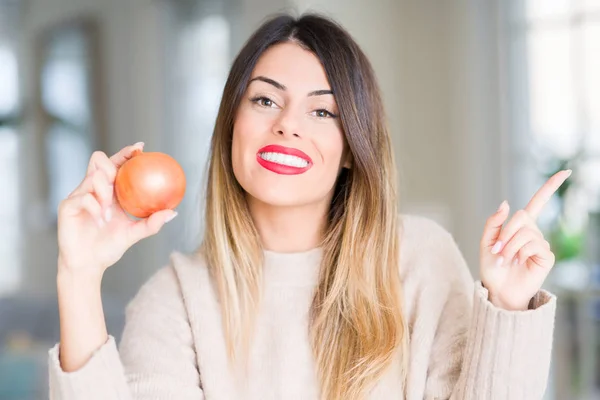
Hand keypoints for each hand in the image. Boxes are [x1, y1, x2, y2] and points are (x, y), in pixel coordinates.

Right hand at [57, 143, 177, 277]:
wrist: (88, 265)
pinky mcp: (68, 206)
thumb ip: (151, 223)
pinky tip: (101, 219)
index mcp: (109, 191)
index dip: (126, 153)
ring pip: (92, 176)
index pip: (116, 165)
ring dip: (105, 190)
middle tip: (120, 176)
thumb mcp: (134, 233)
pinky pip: (83, 197)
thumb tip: (173, 212)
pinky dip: (96, 207)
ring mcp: (79, 196)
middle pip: (98, 159)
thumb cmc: (109, 247)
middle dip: (111, 162)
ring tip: (109, 209)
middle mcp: (93, 189)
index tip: (140, 148)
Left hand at [479, 170, 570, 310]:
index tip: (565, 172)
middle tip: (497, 250)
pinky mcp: (546, 256)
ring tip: (504, 259)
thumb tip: (507, 203)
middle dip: (505, 233)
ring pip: (525, 233)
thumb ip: (494, 222)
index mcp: (519, 226)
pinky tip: (518, 263)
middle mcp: (533, 232)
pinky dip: (519, 252)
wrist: (498, 289)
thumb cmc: (492, 267)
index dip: (550, 187)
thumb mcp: (486, 242)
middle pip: (522, 217)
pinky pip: (532, 245)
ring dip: (509, 246)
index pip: (538, 203)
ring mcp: (541, 244)